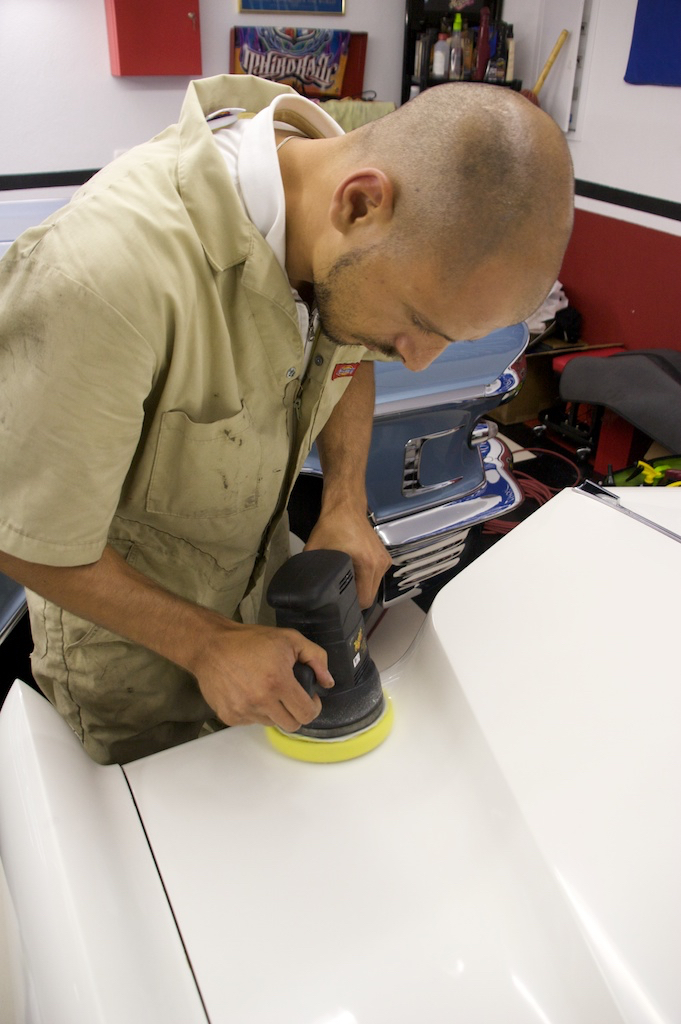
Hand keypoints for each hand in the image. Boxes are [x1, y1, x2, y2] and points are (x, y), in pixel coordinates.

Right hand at [191, 620, 333, 731]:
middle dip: (296, 712)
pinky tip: (249, 692)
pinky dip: (255, 711)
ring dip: (274, 711)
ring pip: (271, 723)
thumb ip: (316, 658)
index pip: (307, 713)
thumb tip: (327, 682)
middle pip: (291, 725)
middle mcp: (260, 700)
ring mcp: (243, 711)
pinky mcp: (229, 716)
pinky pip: (251, 722)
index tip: (310, 698)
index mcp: (278, 682)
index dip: (313, 707)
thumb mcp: (289, 639)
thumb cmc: (249, 640)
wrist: (211, 645)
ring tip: (266, 689)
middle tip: (290, 696)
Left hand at [305, 509, 391, 607]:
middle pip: (370, 595)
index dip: (351, 604)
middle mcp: (380, 564)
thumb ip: (308, 569)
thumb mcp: (315, 548)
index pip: (365, 599)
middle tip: (338, 595)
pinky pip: (376, 577)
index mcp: (367, 564)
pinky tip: (353, 574)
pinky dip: (366, 579)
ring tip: (345, 583)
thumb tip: (300, 588)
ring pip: (373, 587)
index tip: (337, 603)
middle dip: (355, 597)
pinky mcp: (384, 557)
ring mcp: (384, 560)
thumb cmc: (331, 526)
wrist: (346, 507)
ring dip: (361, 588)